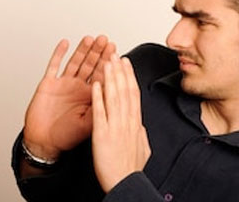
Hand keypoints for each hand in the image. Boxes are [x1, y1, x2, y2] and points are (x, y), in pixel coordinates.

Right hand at [23, 35, 114, 159]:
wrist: (43, 142)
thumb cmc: (65, 136)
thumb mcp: (88, 125)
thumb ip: (100, 110)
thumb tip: (115, 100)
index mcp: (89, 97)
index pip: (101, 76)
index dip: (108, 64)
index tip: (116, 52)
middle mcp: (77, 88)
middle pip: (90, 65)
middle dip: (98, 53)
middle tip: (106, 41)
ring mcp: (63, 84)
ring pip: (74, 62)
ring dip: (82, 50)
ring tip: (91, 39)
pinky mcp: (49, 83)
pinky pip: (54, 65)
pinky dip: (59, 54)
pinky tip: (65, 43)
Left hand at [92, 55, 150, 192]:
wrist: (125, 185)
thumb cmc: (130, 170)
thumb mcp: (142, 148)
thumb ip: (140, 133)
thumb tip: (141, 124)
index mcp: (135, 124)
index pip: (133, 94)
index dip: (129, 76)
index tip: (126, 63)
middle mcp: (127, 122)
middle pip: (124, 90)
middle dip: (119, 70)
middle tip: (115, 53)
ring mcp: (115, 127)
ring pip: (113, 96)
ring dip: (110, 77)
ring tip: (106, 61)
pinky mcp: (102, 134)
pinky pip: (99, 112)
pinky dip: (98, 97)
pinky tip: (95, 84)